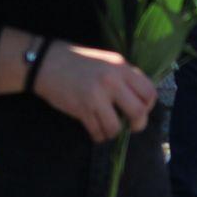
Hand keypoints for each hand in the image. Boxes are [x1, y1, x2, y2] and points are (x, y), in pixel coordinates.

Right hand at [31, 44, 156, 142]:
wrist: (47, 62)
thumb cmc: (78, 61)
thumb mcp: (106, 61)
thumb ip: (123, 76)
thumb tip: (139, 98)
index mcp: (120, 67)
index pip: (149, 91)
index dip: (148, 105)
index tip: (140, 109)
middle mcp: (111, 81)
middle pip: (138, 112)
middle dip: (137, 124)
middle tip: (130, 125)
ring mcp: (96, 96)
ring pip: (116, 127)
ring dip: (113, 133)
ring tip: (107, 128)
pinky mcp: (81, 109)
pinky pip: (97, 132)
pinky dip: (98, 135)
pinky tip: (95, 129)